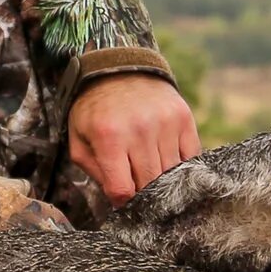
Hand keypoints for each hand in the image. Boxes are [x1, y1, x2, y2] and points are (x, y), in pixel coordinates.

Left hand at [67, 73, 202, 204]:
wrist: (119, 68)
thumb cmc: (95, 110)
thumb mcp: (80, 139)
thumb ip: (95, 172)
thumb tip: (119, 201)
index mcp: (109, 137)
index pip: (123, 190)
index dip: (123, 203)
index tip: (123, 201)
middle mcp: (140, 130)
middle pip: (150, 185)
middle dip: (144, 195)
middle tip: (138, 192)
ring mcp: (165, 123)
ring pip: (171, 175)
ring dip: (161, 181)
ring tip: (150, 173)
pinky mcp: (184, 118)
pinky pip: (190, 158)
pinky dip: (180, 168)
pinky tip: (167, 163)